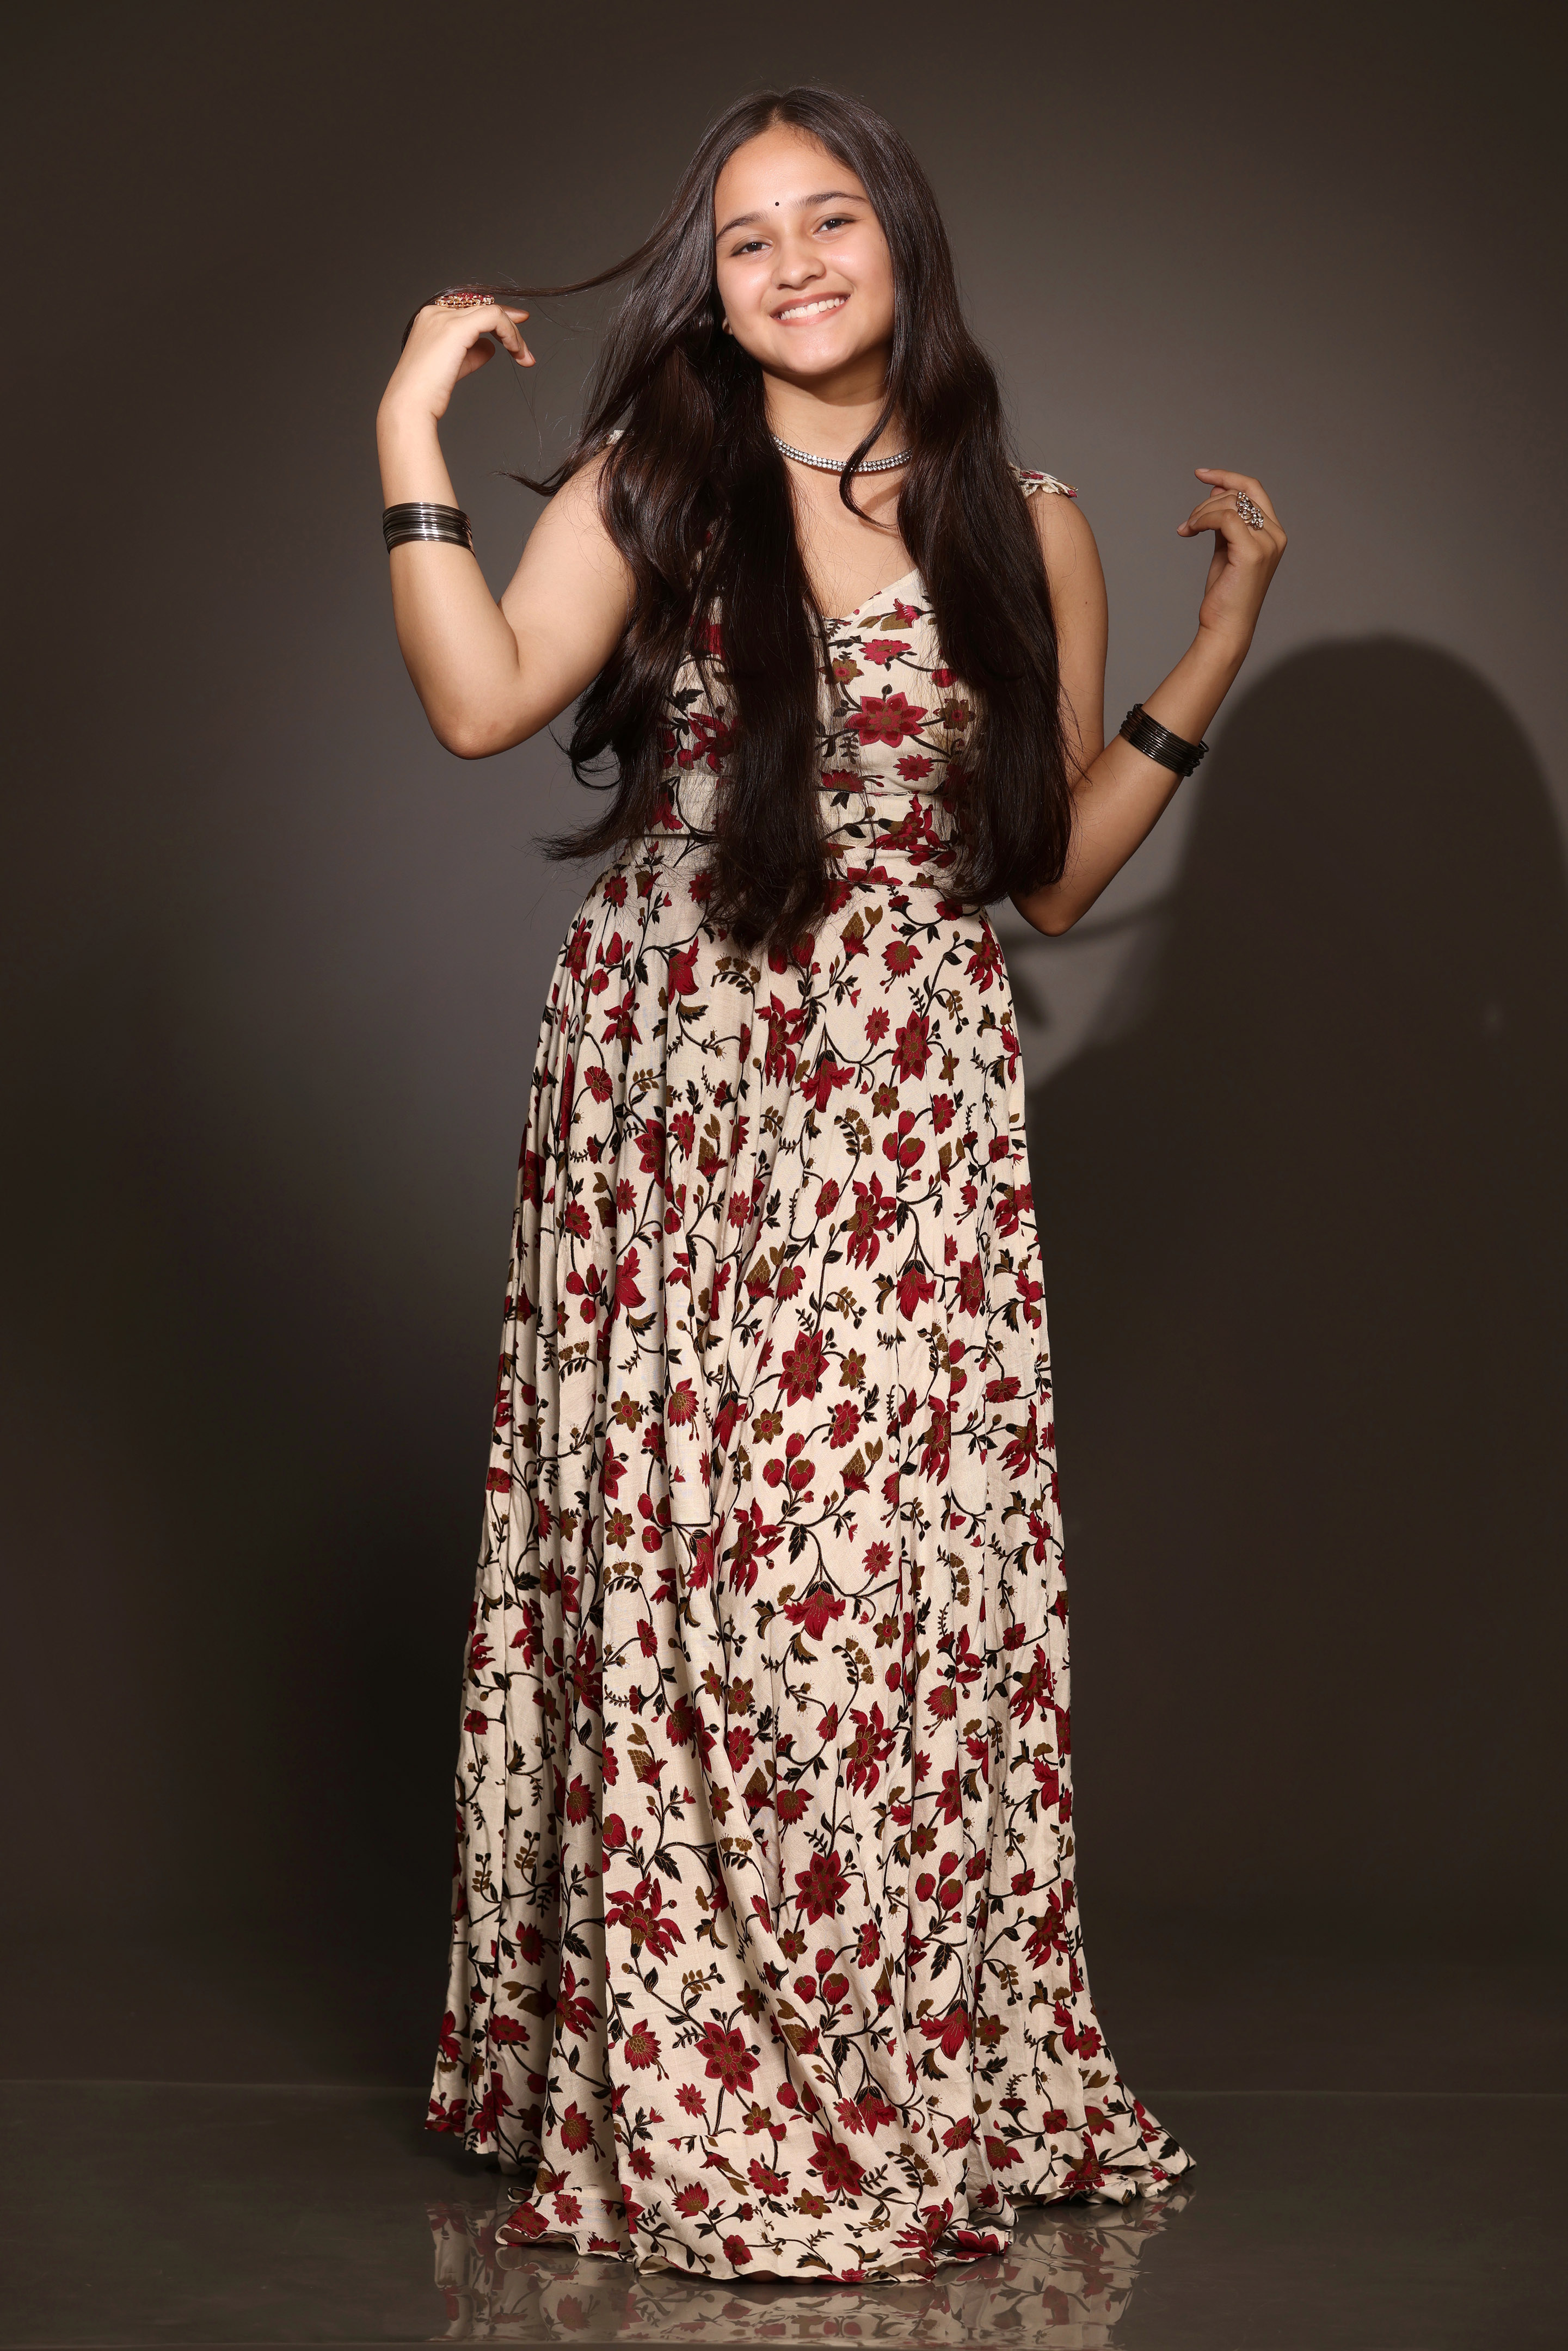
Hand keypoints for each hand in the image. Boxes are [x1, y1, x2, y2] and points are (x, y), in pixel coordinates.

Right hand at [379, 299, 533, 430]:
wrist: (411, 405)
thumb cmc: (428, 393)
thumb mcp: (456, 367)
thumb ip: (472, 353)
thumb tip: (491, 347)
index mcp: (431, 318)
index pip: (470, 308)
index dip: (496, 316)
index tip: (515, 331)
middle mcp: (436, 312)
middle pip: (482, 307)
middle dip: (509, 325)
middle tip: (525, 347)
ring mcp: (445, 317)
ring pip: (491, 311)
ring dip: (513, 334)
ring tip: (524, 357)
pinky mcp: (457, 327)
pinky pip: (494, 318)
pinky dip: (510, 333)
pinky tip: (517, 351)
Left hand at [1178, 468, 1285, 653]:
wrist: (1225, 628)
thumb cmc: (1224, 594)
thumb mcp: (1225, 549)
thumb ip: (1225, 522)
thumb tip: (1215, 492)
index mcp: (1272, 533)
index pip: (1254, 490)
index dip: (1228, 477)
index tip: (1201, 473)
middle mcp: (1275, 535)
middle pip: (1240, 494)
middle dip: (1207, 502)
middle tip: (1189, 523)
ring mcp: (1266, 543)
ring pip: (1229, 504)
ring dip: (1201, 513)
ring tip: (1188, 530)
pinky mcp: (1252, 552)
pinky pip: (1224, 517)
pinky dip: (1202, 519)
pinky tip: (1189, 531)